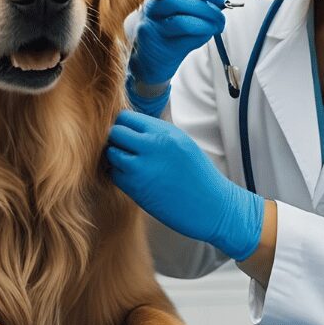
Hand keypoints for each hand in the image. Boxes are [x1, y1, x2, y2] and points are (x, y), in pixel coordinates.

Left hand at [105, 110, 263, 260]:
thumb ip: (157, 134)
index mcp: (166, 132)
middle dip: (116, 141)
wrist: (212, 207)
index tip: (128, 137)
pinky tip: (134, 180)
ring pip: (111, 153)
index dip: (123, 127)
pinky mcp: (136, 188)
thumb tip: (130, 128)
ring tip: (129, 166)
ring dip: (115, 159)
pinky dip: (119, 177)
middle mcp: (153, 145)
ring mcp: (142, 167)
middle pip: (115, 132)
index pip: (127, 118)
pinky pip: (114, 175)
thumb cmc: (199, 177)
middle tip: (125, 151)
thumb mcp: (182, 143)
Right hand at [128, 0, 227, 87]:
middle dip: (205, 2)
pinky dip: (200, 32)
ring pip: (179, 14)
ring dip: (206, 18)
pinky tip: (206, 34)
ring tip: (217, 25)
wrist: (151, 63)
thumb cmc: (170, 36)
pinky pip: (182, 31)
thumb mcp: (183, 15)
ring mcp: (150, 23)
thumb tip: (220, 5)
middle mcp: (150, 5)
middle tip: (221, 13)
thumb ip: (197, 5)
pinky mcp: (154, 42)